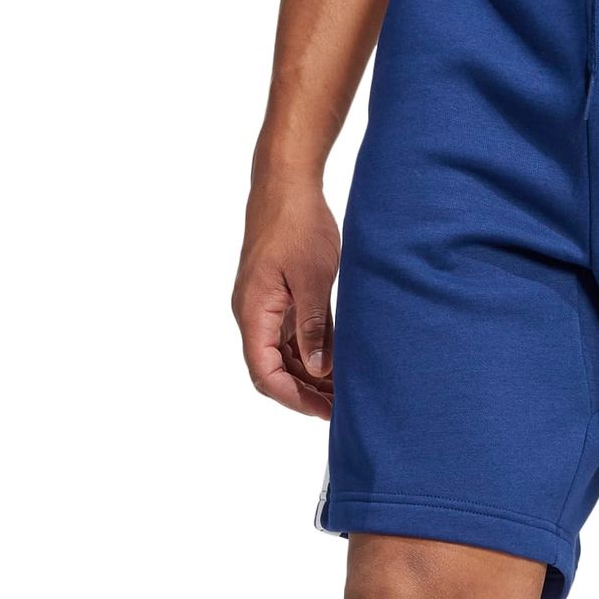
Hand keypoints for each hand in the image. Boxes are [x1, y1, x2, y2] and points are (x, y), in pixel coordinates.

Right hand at [233, 174, 339, 417]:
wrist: (286, 186)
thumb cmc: (297, 225)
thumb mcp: (312, 277)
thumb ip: (313, 326)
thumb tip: (317, 370)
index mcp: (253, 313)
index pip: (265, 373)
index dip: (293, 399)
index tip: (324, 412)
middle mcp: (254, 315)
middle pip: (273, 371)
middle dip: (306, 394)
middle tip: (343, 409)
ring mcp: (266, 308)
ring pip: (284, 357)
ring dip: (311, 377)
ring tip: (345, 392)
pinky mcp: (279, 299)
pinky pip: (292, 338)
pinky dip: (313, 354)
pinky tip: (339, 364)